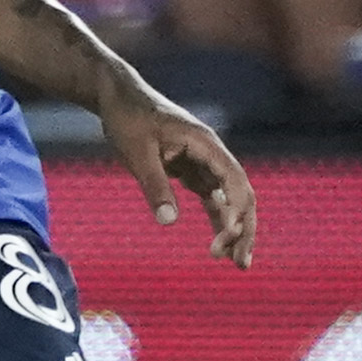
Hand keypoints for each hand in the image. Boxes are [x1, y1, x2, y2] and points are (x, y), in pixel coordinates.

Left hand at [101, 81, 254, 267]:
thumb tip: (168, 221)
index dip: (238, 212)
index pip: (235, 181)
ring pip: (228, 199)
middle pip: (241, 194)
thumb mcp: (137, 153)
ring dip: (233, 228)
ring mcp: (203, 161)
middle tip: (240, 264)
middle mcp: (211, 153)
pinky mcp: (189, 168)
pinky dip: (217, 218)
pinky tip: (220, 244)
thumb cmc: (127, 119)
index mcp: (206, 144)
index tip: (228, 238)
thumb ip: (154, 185)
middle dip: (244, 229)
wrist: (117, 97)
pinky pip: (211, 197)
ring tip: (236, 263)